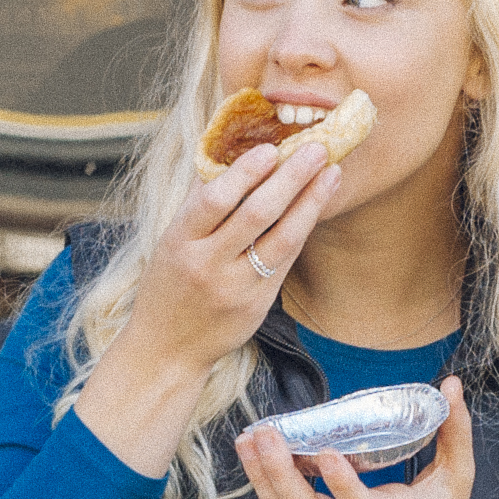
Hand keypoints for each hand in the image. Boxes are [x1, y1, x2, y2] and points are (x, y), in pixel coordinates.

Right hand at [69, 142, 341, 475]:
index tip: (271, 148)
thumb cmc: (168, 287)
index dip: (245, 172)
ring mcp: (235, 288)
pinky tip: (317, 205)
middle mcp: (207, 265)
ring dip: (310, 201)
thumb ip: (199, 206)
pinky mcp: (257, 305)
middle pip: (256, 214)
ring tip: (331, 172)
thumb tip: (229, 155)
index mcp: (179, 242)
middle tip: (316, 148)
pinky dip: (303, 228)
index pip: (215, 199)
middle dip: (291, 178)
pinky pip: (285, 261)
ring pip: (281, 239)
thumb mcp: (170, 244)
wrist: (167, 350)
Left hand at [241, 394, 495, 498]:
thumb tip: (451, 385)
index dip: (341, 484)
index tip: (326, 452)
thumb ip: (455, 431)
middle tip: (265, 434)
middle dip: (278, 474)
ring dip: (262, 479)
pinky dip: (268, 490)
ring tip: (248, 440)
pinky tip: (257, 458)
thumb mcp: (458, 479)